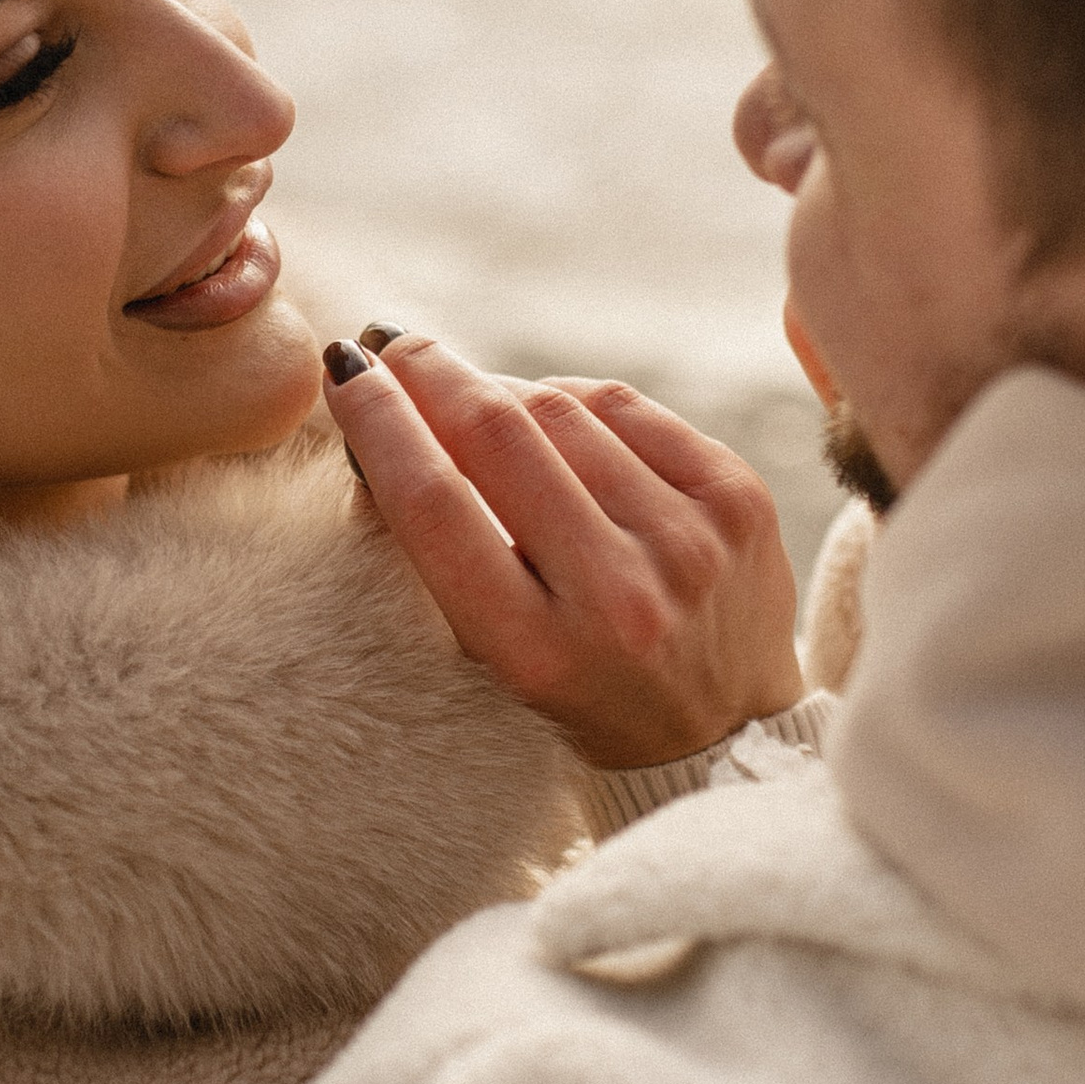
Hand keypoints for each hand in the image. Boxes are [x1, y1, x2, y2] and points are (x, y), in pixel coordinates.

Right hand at [324, 336, 802, 767]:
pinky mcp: (738, 499)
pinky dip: (573, 400)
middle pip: (498, 434)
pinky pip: (627, 408)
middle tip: (392, 346)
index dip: (380, 423)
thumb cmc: (580, 691)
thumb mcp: (494, 652)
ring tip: (473, 400)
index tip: (345, 373)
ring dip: (501, 390)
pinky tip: (551, 413)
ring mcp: (689, 541)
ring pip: (561, 408)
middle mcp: (620, 595)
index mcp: (539, 652)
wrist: (724, 737)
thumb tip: (388, 412)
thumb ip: (444, 549)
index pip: (435, 504)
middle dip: (431, 374)